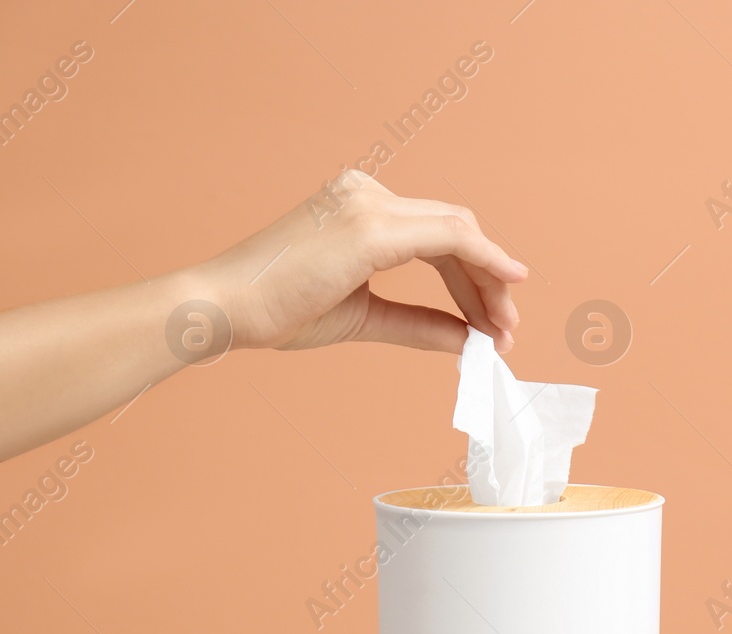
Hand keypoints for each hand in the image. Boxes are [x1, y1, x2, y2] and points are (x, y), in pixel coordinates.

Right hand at [199, 170, 527, 355]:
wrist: (224, 310)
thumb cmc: (278, 312)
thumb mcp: (364, 317)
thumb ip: (420, 323)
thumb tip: (470, 341)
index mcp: (359, 206)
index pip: (438, 235)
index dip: (475, 277)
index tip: (494, 320)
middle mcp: (366, 193)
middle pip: (456, 230)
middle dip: (490, 281)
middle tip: (507, 329)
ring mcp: (368, 204)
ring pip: (459, 232)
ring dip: (491, 281)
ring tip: (504, 328)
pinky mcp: (370, 226)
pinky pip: (450, 238)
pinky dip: (485, 263)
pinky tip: (506, 288)